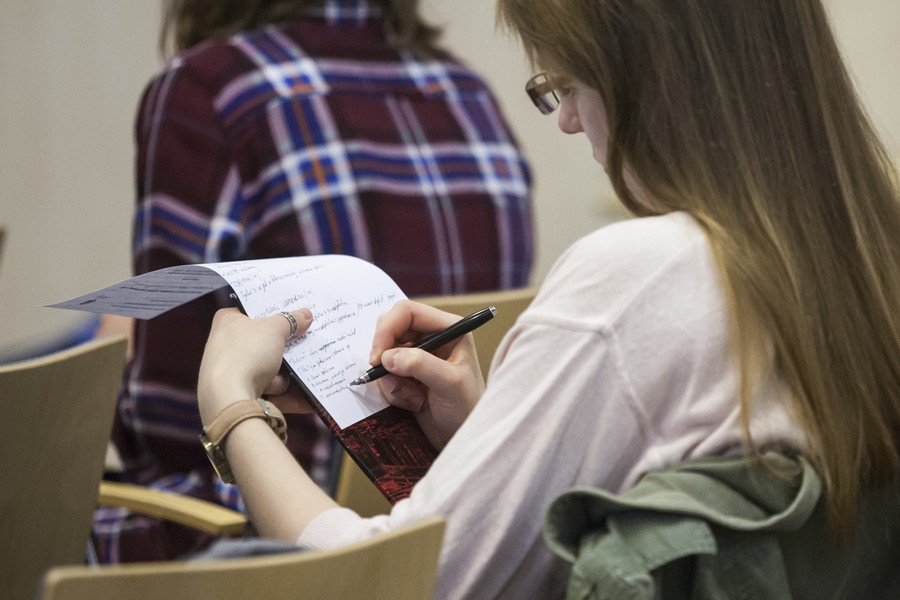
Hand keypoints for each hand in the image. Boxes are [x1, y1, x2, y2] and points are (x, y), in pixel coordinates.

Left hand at [197, 307, 312, 425]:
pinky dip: (282, 392)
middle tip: (301, 341)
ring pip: (268, 367)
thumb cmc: (246, 354)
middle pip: (264, 341)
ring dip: (282, 374)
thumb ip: (291, 320)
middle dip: (283, 347)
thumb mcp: (274, 329)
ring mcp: (231, 370)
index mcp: (227, 321)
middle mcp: (225, 344)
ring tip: (290, 374)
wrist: (229, 399)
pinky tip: (300, 396)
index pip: (252, 310)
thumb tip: (305, 314)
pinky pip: (268, 389)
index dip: (273, 312)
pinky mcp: (237, 392)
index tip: (292, 314)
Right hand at [369, 300, 484, 449]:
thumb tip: (388, 357)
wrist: (463, 438)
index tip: (378, 357)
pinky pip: (384, 375)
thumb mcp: (450, 384)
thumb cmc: (468, 409)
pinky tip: (413, 403)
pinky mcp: (407, 375)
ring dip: (390, 380)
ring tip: (413, 399)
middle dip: (385, 355)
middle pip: (390, 328)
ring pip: (384, 355)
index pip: (407, 312)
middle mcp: (432, 337)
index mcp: (449, 328)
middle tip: (386, 378)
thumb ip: (421, 365)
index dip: (387, 329)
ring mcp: (418, 357)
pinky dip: (391, 391)